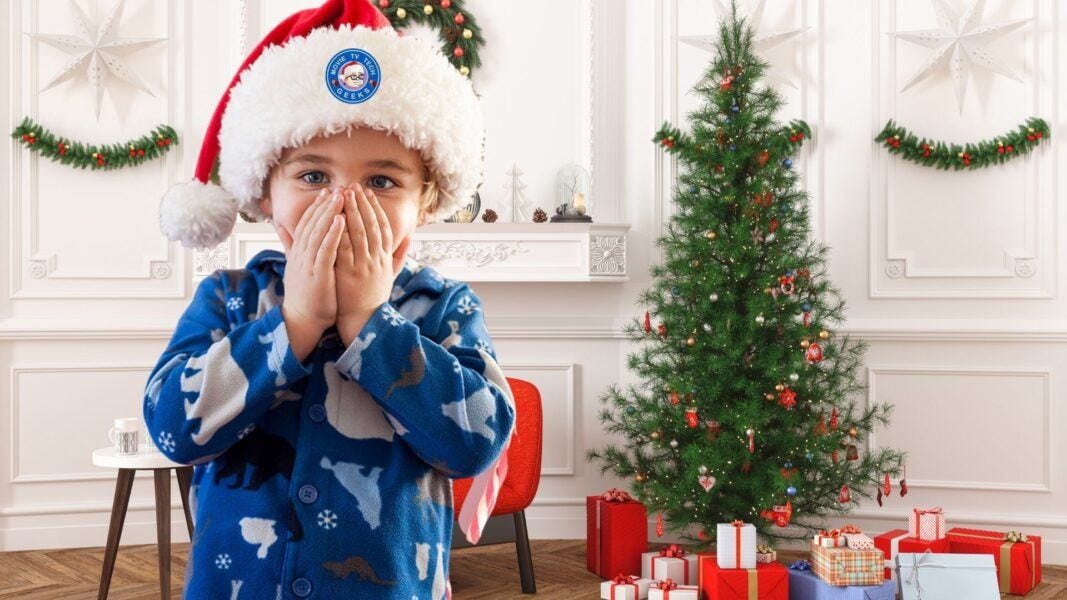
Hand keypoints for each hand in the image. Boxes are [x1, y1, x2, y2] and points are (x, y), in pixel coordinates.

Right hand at [278, 187, 345, 334]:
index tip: (327, 192)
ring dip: (329, 213)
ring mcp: (307, 264)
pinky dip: (332, 234)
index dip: (316, 207)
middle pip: (312, 223)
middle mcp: (300, 255)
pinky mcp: (317, 274)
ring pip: (318, 232)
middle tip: (337, 188)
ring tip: (341, 197)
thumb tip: (281, 227)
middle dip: (325, 204)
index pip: (306, 224)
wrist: (302, 320)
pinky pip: (325, 250)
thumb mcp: (295, 266)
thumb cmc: (304, 294)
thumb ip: (291, 246)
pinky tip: (340, 220)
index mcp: (298, 253)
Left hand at [335, 183, 410, 341]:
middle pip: (371, 226)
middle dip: (361, 204)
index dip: (375, 209)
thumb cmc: (374, 299)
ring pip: (358, 233)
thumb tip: (409, 236)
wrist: (363, 322)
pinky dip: (340, 232)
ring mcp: (363, 267)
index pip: (383, 228)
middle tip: (353, 186)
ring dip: (350, 212)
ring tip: (343, 195)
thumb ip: (400, 255)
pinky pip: (344, 249)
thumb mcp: (392, 276)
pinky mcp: (348, 274)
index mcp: (386, 259)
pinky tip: (333, 218)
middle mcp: (377, 260)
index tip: (368, 194)